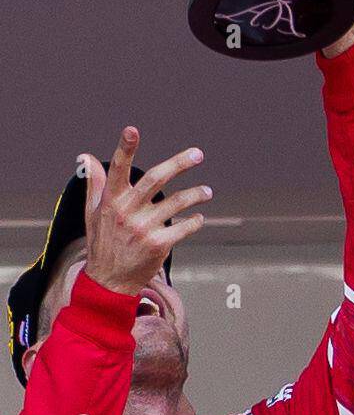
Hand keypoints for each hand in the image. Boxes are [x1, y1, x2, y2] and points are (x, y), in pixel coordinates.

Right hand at [81, 127, 211, 296]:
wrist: (108, 284)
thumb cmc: (102, 242)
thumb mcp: (93, 213)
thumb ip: (95, 183)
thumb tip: (85, 156)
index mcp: (111, 201)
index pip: (116, 170)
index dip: (124, 149)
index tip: (131, 130)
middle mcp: (127, 212)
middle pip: (156, 178)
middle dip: (179, 163)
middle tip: (198, 153)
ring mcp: (143, 229)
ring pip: (177, 202)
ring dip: (196, 194)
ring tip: (207, 192)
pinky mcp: (158, 246)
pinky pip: (184, 227)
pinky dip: (194, 221)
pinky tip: (198, 218)